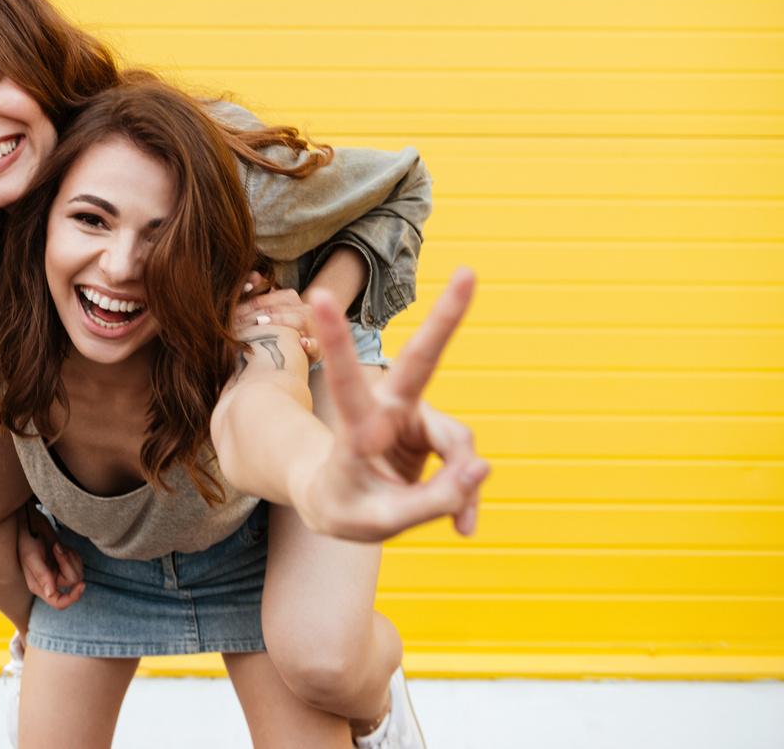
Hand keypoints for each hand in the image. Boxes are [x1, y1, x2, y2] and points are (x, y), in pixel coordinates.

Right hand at [16, 504, 84, 609]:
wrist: (31, 523)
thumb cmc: (27, 540)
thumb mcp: (32, 557)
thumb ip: (42, 575)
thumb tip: (51, 593)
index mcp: (39, 586)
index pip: (59, 602)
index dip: (72, 598)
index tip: (81, 585)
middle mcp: (50, 582)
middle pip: (72, 581)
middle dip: (68, 563)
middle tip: (57, 548)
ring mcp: (58, 572)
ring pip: (78, 572)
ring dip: (70, 557)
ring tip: (57, 546)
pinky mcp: (65, 562)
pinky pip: (78, 563)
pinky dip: (72, 554)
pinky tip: (60, 546)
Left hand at [233, 273, 320, 363]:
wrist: (298, 350)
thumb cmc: (275, 330)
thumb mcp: (263, 311)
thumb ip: (256, 292)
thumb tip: (250, 277)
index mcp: (289, 299)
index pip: (266, 298)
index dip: (248, 301)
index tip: (230, 310)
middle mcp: (303, 310)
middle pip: (279, 307)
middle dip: (254, 313)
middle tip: (234, 322)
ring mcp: (312, 329)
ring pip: (300, 318)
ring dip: (280, 321)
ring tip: (260, 322)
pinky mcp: (318, 349)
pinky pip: (317, 345)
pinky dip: (311, 344)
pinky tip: (302, 343)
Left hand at [303, 268, 488, 540]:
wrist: (340, 504)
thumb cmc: (348, 506)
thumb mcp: (376, 519)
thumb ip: (431, 500)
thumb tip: (482, 469)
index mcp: (356, 430)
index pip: (346, 382)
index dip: (337, 341)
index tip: (318, 296)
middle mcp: (387, 411)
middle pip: (420, 363)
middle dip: (445, 320)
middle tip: (468, 272)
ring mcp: (414, 419)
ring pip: (457, 441)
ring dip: (459, 483)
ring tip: (459, 524)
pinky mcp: (434, 434)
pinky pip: (464, 466)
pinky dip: (464, 498)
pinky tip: (463, 527)